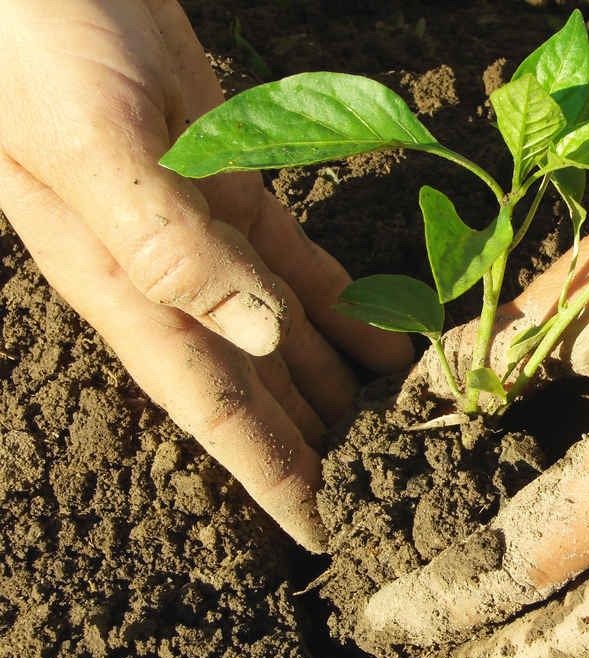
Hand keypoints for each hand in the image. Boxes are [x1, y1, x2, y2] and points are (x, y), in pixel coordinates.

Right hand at [0, 0, 412, 550]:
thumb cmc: (38, 40)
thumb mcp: (94, 141)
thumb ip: (168, 243)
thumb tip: (258, 338)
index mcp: (130, 288)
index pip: (214, 410)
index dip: (270, 475)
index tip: (324, 533)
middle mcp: (172, 278)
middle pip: (261, 387)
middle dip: (319, 444)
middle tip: (389, 488)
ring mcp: (209, 234)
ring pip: (289, 332)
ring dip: (344, 382)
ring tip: (406, 427)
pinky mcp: (238, 186)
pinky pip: (304, 264)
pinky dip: (348, 304)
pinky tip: (390, 338)